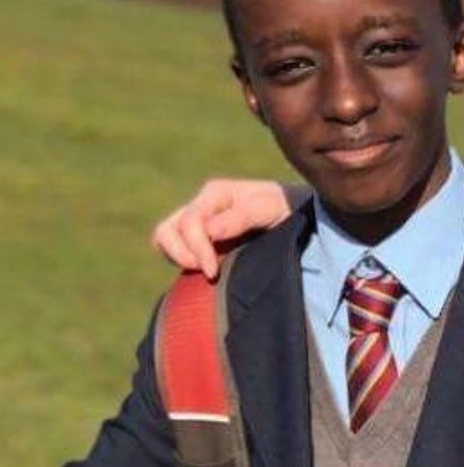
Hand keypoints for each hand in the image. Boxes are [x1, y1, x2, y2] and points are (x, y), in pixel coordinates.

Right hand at [151, 178, 309, 278]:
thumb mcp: (269, 208)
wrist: (295, 214)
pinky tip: (205, 269)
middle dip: (184, 255)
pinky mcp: (198, 239)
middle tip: (211, 272)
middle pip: (167, 230)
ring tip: (205, 271)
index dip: (197, 249)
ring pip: (164, 237)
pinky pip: (172, 249)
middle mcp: (201, 206)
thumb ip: (241, 217)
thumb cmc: (285, 208)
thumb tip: (209, 231)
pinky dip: (180, 260)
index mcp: (214, 194)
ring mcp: (196, 222)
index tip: (213, 271)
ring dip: (178, 257)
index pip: (190, 222)